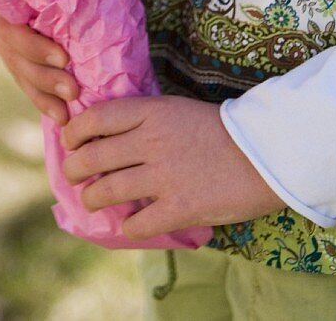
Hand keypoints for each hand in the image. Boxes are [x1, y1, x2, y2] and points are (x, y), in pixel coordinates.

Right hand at [0, 2, 78, 123]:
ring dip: (44, 96)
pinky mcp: (11, 55)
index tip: (65, 58)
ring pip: (19, 74)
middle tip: (74, 92)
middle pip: (16, 57)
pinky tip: (60, 117)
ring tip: (67, 114)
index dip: (35, 48)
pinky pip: (24, 80)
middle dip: (45, 79)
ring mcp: (0, 40)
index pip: (11, 29)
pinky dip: (42, 99)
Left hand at [61, 95, 283, 239]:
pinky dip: (129, 226)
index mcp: (151, 112)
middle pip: (93, 156)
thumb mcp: (178, 109)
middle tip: (73, 175)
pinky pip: (137, 224)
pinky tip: (132, 223)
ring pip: (107, 191)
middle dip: (74, 169)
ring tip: (92, 200)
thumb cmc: (223, 129)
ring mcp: (163, 176)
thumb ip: (146, 120)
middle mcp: (150, 141)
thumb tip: (112, 134)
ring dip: (92, 199)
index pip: (96, 118)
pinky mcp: (179, 208)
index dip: (74, 131)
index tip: (70, 141)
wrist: (266, 152)